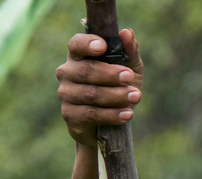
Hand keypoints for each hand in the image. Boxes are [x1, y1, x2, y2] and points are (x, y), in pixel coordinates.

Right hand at [56, 28, 143, 146]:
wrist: (109, 122)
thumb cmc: (117, 87)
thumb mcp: (129, 68)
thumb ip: (129, 51)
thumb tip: (127, 33)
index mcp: (78, 55)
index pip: (76, 44)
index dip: (88, 44)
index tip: (103, 46)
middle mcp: (67, 72)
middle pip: (86, 71)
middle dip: (110, 74)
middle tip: (129, 77)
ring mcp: (66, 94)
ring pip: (90, 94)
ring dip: (116, 96)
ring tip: (135, 97)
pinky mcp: (70, 116)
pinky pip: (91, 114)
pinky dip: (111, 115)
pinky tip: (127, 114)